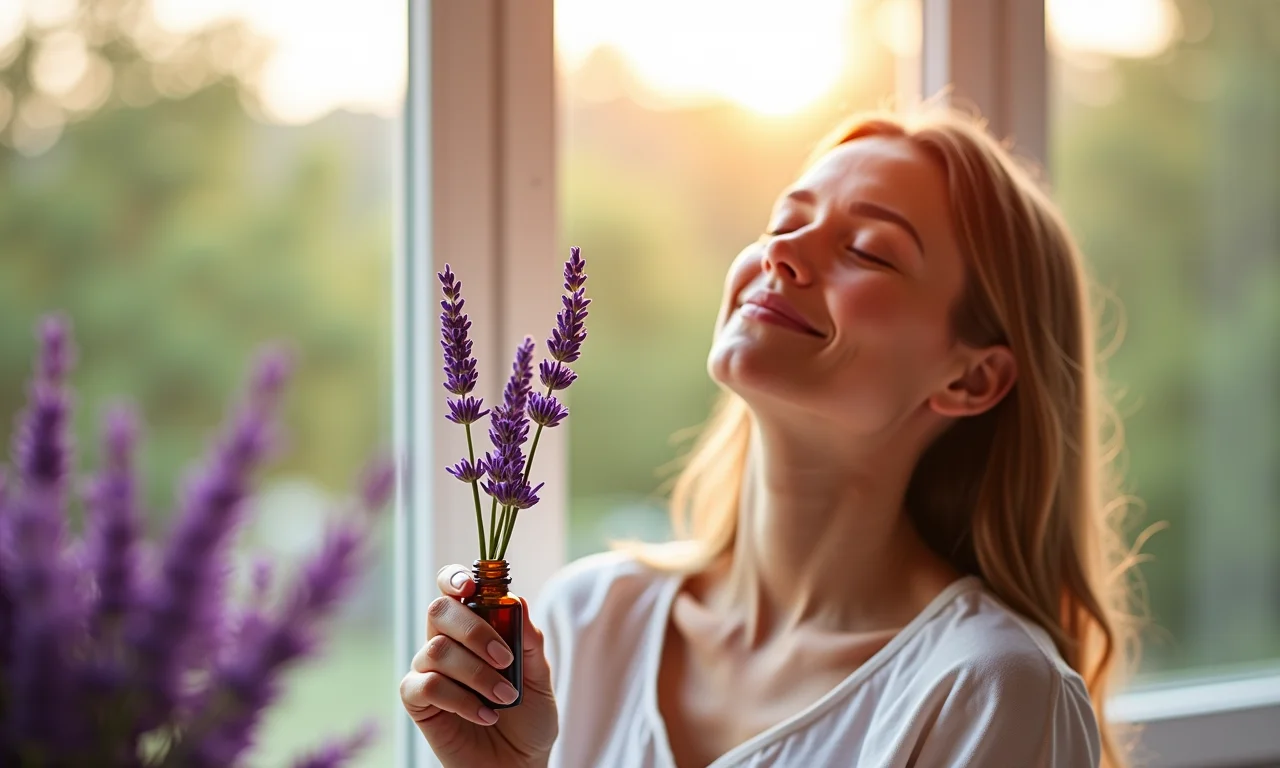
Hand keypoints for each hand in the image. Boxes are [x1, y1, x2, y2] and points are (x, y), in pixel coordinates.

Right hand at [400, 564, 558, 767]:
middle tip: (505, 659)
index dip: (454, 578)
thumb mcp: (540, 677)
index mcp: (474, 626)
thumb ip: (530, 641)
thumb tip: (517, 600)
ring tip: (505, 698)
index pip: (452, 588)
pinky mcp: (418, 701)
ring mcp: (429, 670)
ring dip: (477, 673)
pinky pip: (427, 685)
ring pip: (437, 650)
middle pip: (440, 610)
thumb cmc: (528, 718)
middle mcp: (446, 642)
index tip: (471, 587)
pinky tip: (485, 715)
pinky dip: (462, 699)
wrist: (519, 764)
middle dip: (475, 629)